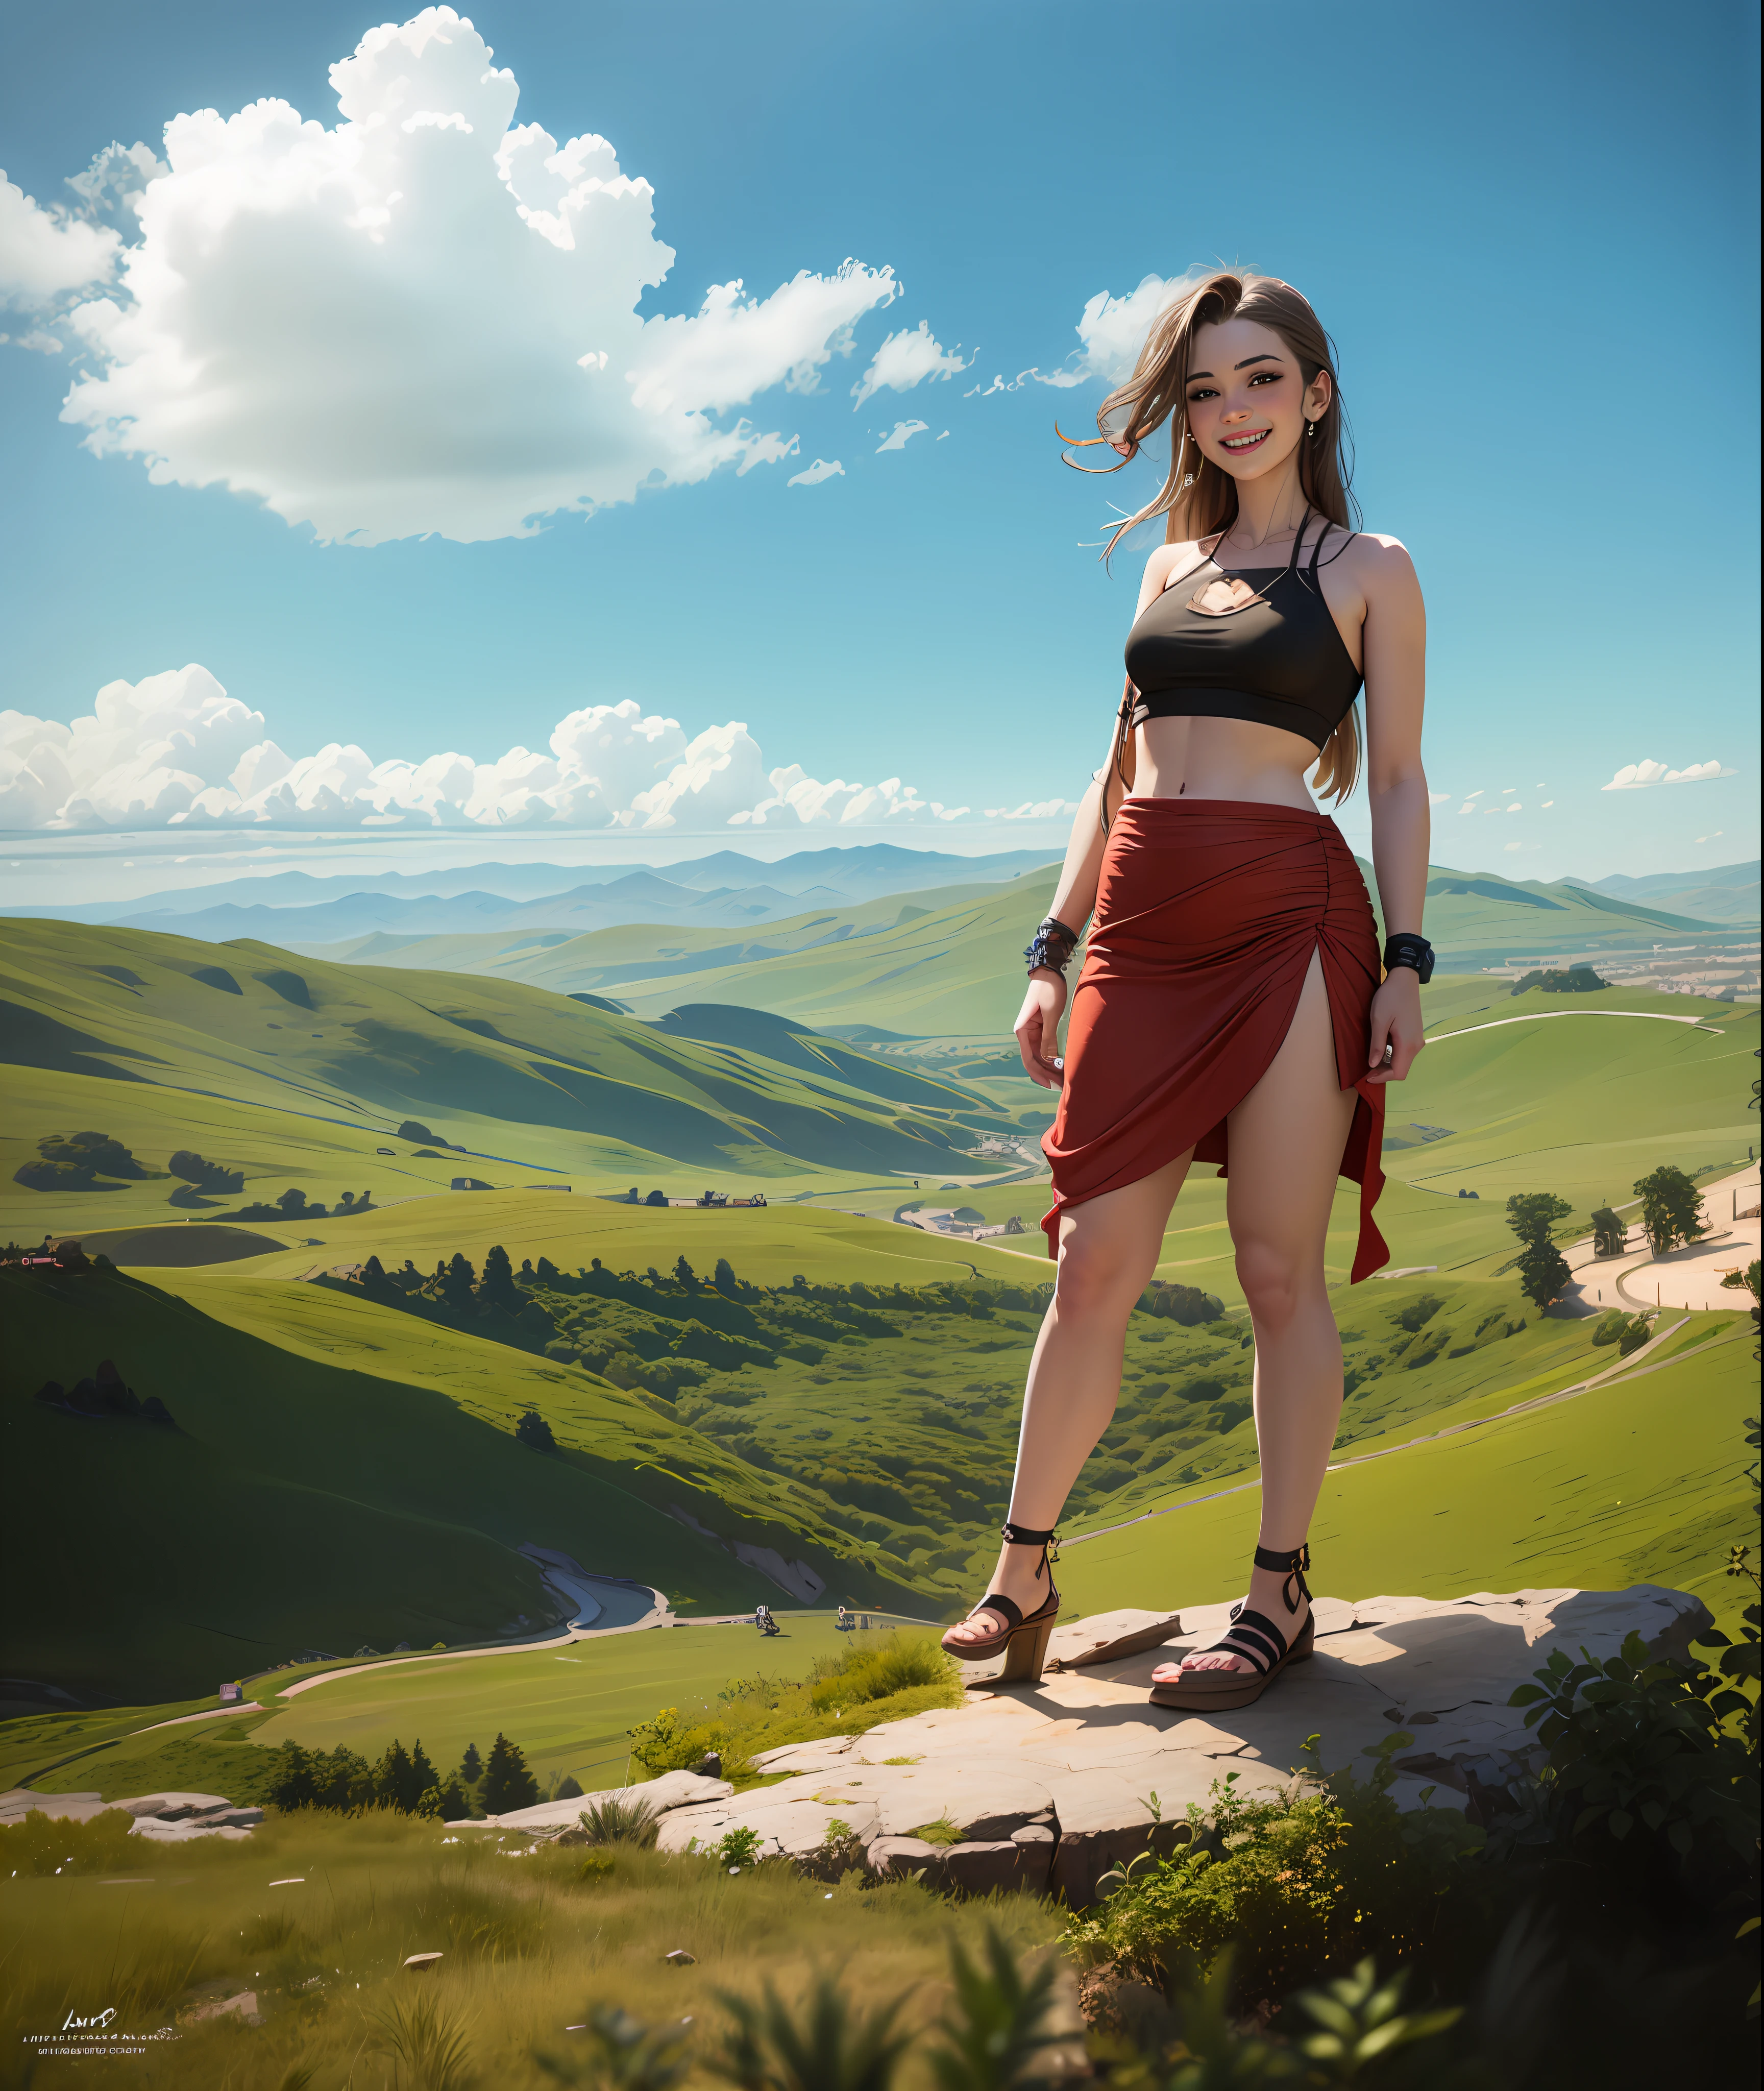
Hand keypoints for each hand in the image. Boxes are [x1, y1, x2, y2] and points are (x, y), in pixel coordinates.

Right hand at [1015, 970, 1067, 1087]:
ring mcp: (1033, 1033)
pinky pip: (1045, 1048)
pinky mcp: (1041, 1029)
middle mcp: (1025, 1034)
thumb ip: (1048, 1037)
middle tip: (1062, 1085)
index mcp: (1022, 1031)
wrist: (1049, 972)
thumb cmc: (1048, 990)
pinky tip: (1061, 1066)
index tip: (1051, 1085)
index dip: (1039, 1073)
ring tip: (1063, 1079)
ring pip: (1040, 1056)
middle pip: (1034, 1060)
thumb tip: (1049, 1060)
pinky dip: (1052, 1058)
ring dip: (1050, 1067)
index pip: (1028, 1058)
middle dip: (1046, 1073)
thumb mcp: (1050, 1014)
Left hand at [1364, 966, 1423, 1083]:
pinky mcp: (1415, 1034)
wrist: (1405, 980)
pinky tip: (1381, 1050)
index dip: (1382, 1078)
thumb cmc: (1389, 998)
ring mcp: (1417, 1039)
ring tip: (1371, 1060)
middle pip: (1401, 1069)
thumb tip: (1372, 1065)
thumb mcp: (1378, 1020)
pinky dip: (1392, 1056)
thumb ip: (1376, 1045)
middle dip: (1384, 1073)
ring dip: (1388, 1065)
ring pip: (1403, 1061)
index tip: (1366, 1077)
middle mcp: (1416, 1045)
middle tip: (1366, 1070)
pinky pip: (1404, 1052)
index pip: (1398, 1073)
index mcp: (1407, 1044)